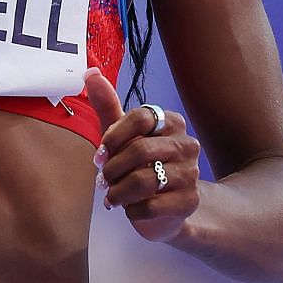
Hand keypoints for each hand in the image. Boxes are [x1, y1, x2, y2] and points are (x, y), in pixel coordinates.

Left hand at [84, 67, 200, 242]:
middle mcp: (187, 144)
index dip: (115, 136)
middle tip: (104, 178)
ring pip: (144, 180)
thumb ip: (108, 105)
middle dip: (113, 168)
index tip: (102, 151)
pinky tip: (130, 209)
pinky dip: (132, 210)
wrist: (166, 208)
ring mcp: (192, 173)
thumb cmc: (140, 165)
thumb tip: (90, 73)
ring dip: (119, 191)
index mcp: (171, 123)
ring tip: (112, 196)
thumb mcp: (122, 135)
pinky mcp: (190, 201)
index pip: (141, 117)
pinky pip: (151, 206)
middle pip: (140, 150)